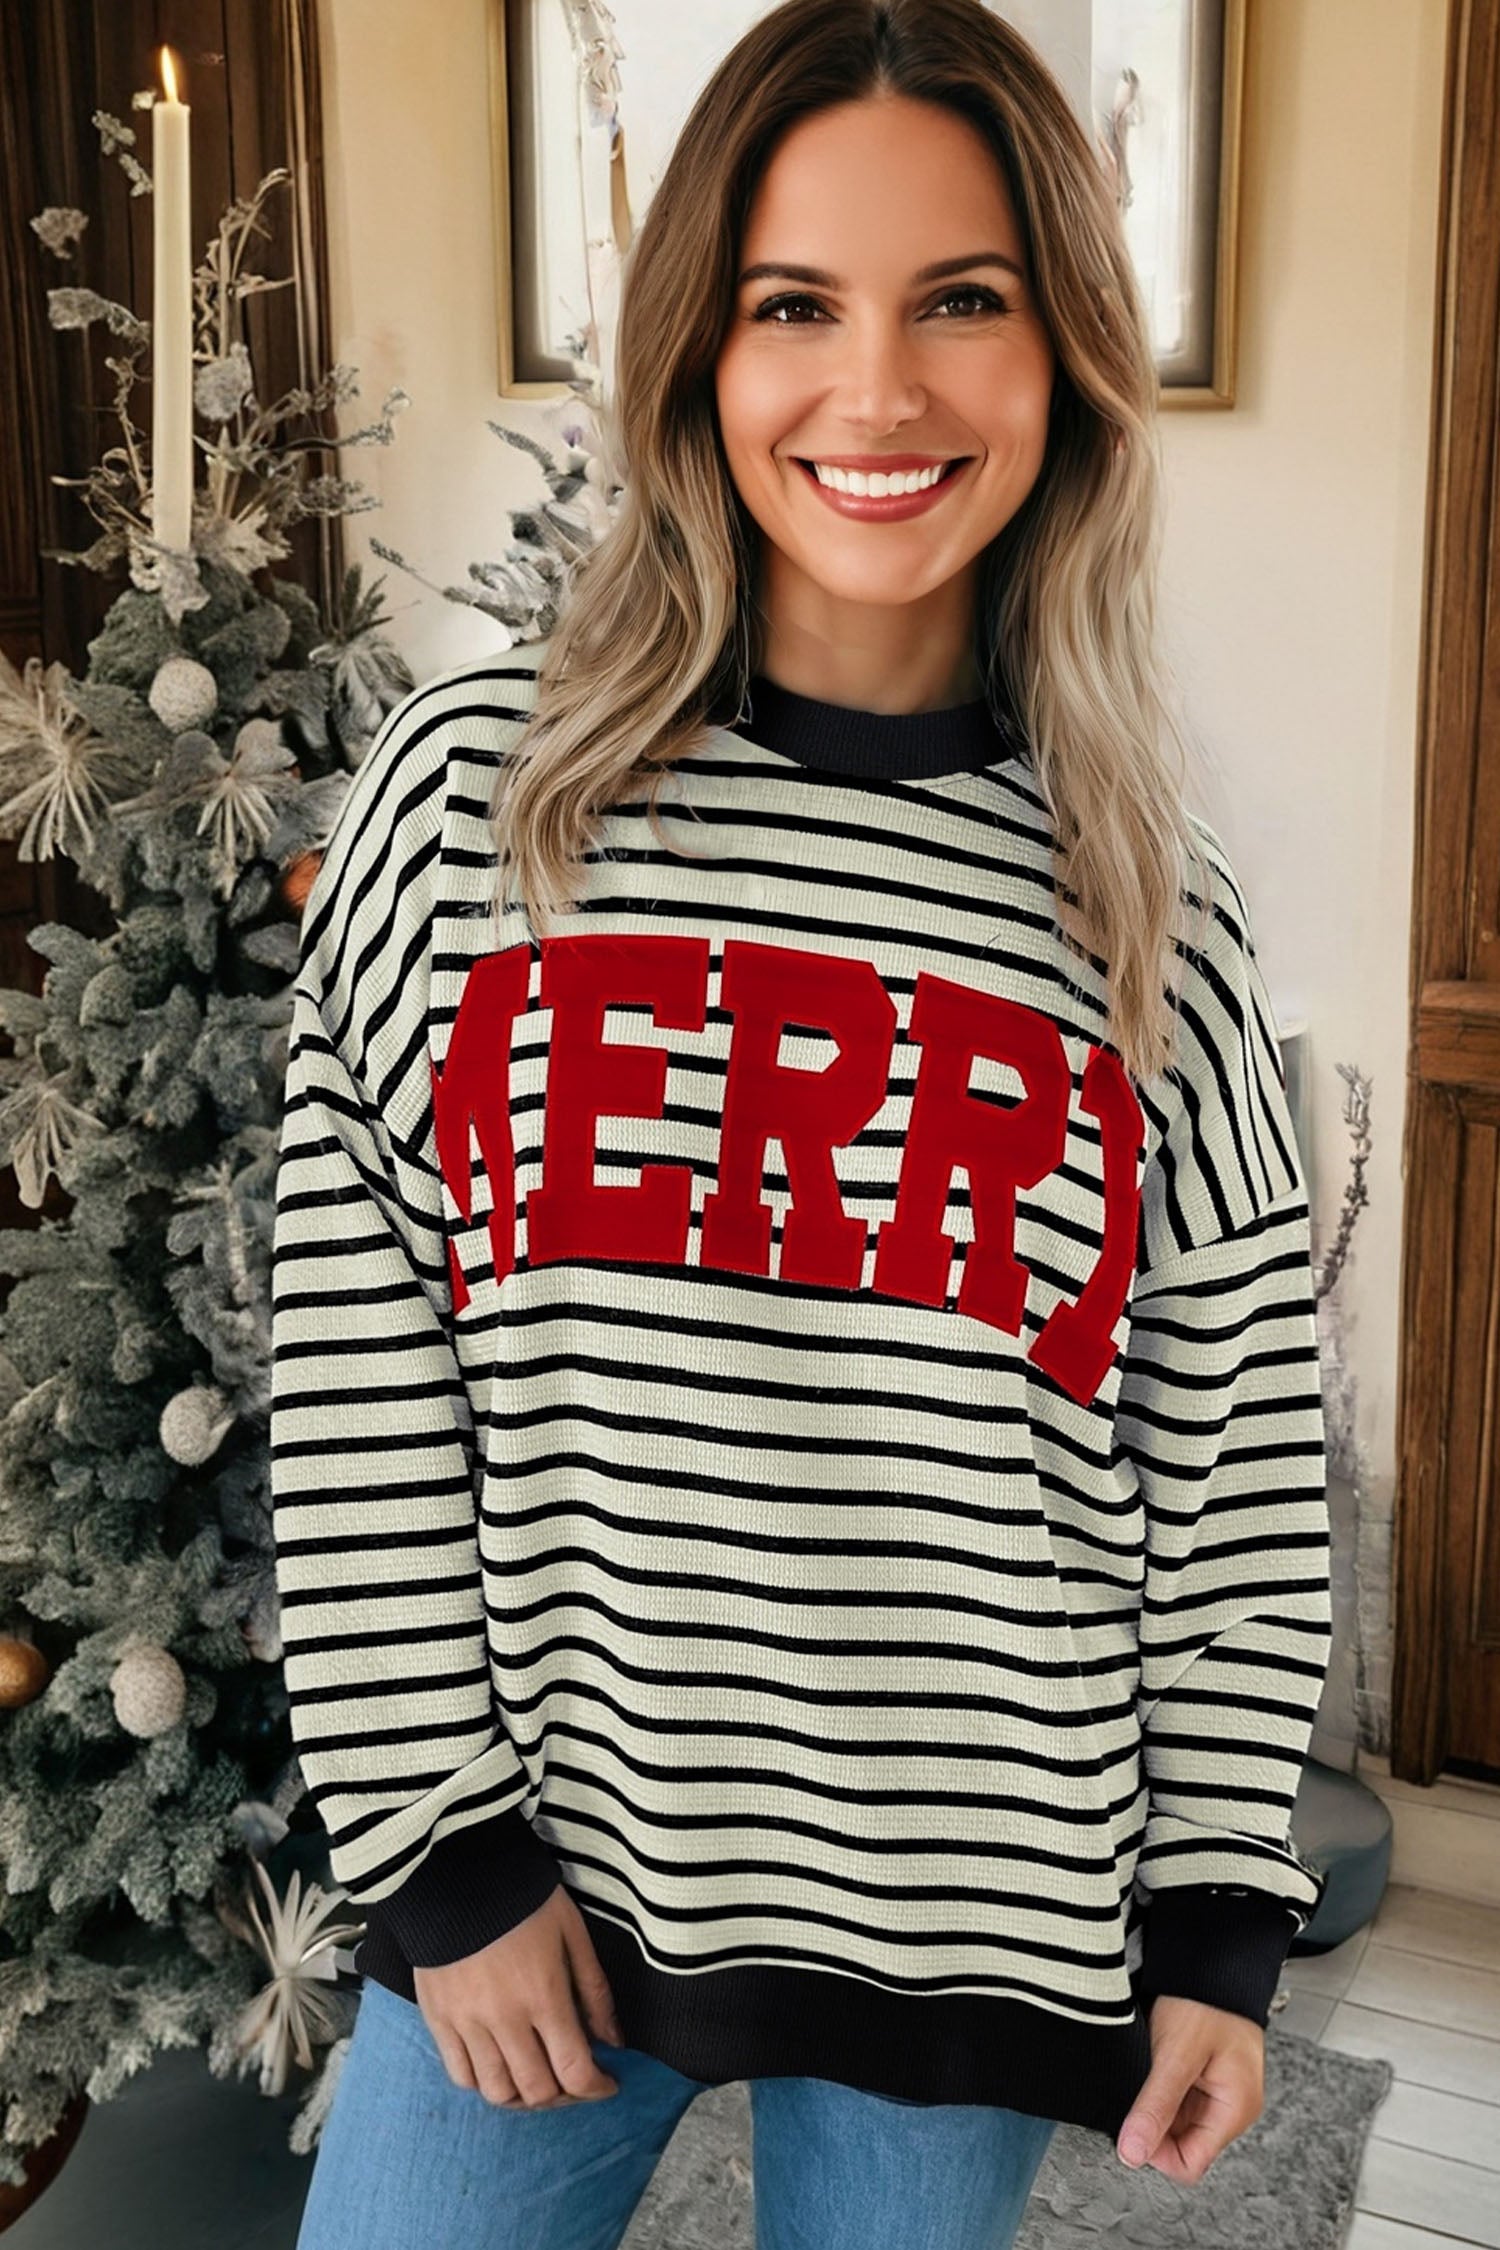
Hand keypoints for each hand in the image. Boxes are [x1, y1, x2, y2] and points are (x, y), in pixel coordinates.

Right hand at [412, 1883, 625, 2109]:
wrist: (456, 1871)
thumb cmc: (522, 1897)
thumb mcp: (572, 1932)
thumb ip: (594, 1990)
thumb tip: (614, 2039)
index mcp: (544, 1995)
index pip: (574, 2070)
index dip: (597, 2088)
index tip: (607, 2084)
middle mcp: (504, 2019)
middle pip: (537, 2091)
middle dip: (564, 2096)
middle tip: (575, 2081)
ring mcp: (466, 2023)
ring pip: (497, 2093)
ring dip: (524, 2097)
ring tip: (538, 2078)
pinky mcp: (437, 2019)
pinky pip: (460, 2075)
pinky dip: (484, 2083)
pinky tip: (500, 2066)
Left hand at [1116, 1995, 1263, 2181]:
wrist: (1213, 1958)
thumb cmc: (1206, 1998)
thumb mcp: (1177, 2054)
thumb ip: (1155, 2106)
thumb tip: (1132, 2153)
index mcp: (1235, 2109)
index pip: (1191, 2164)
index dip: (1156, 2153)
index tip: (1131, 2126)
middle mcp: (1230, 2107)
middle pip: (1182, 2144)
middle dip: (1154, 2125)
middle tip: (1134, 2092)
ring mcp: (1217, 2092)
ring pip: (1175, 2122)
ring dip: (1154, 2105)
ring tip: (1144, 2072)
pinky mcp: (1204, 2076)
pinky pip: (1176, 2099)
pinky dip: (1158, 2089)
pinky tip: (1150, 2065)